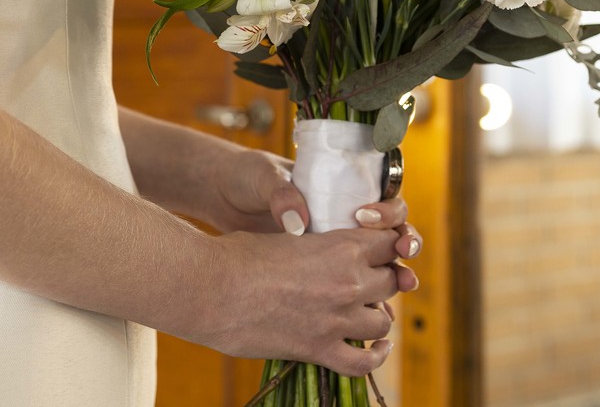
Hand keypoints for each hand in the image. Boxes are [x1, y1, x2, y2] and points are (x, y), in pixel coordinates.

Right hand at [192, 227, 400, 375]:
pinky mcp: (319, 350)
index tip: (377, 251)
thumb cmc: (236, 254)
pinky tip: (378, 348)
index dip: (384, 246)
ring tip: (362, 311)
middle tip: (366, 281)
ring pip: (383, 322)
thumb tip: (318, 251)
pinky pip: (364, 362)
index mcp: (340, 247)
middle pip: (390, 282)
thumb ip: (313, 245)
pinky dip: (376, 356)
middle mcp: (348, 283)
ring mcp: (336, 320)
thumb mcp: (283, 236)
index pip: (386, 243)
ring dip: (375, 315)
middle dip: (381, 279)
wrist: (209, 287)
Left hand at [202, 147, 421, 291]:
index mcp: (342, 196)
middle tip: (402, 250)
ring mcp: (336, 257)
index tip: (367, 216)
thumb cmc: (247, 180)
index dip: (389, 213)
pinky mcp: (319, 282)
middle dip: (405, 245)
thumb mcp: (264, 178)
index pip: (386, 205)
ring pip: (383, 273)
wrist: (223, 196)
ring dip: (397, 279)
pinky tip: (374, 315)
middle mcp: (346, 227)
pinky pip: (354, 300)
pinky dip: (368, 310)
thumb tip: (299, 222)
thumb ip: (283, 195)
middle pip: (395, 240)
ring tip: (403, 283)